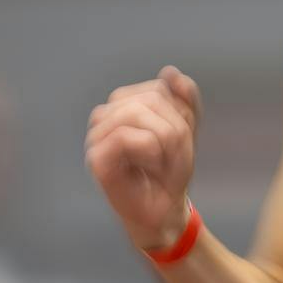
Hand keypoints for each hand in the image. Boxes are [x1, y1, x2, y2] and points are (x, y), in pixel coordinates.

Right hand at [85, 65, 202, 249]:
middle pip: (151, 98)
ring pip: (139, 113)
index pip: (160, 88)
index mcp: (125, 104)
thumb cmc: (170, 171)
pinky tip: (148, 167)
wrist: (163, 210)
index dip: (180, 115)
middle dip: (175, 128)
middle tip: (172, 157)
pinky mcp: (96, 156)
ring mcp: (97, 135)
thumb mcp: (186, 130)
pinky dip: (150, 152)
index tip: (179, 142)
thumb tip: (170, 71)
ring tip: (160, 163)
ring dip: (164, 142)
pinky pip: (128, 137)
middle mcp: (106, 115)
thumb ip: (185, 100)